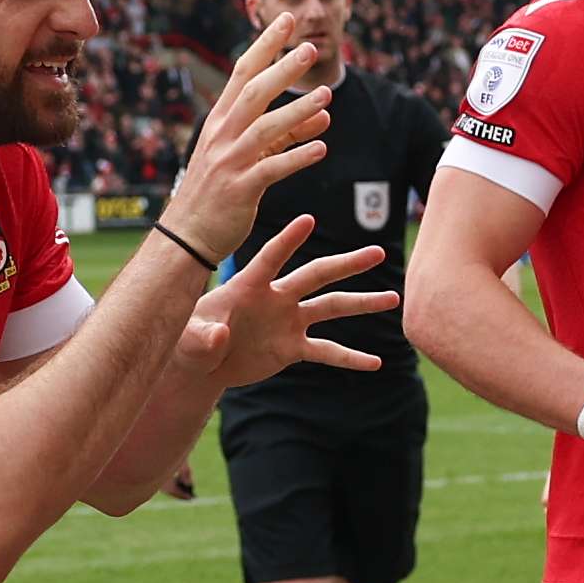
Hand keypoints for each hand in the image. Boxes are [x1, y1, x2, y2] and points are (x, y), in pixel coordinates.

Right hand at [155, 12, 328, 259]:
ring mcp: (229, 162)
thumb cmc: (217, 192)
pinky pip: (272, 168)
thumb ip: (284, 133)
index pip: (242, 72)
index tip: (285, 20)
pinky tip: (322, 147)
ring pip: (265, 128)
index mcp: (220, 121)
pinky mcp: (240, 189)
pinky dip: (297, 156)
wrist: (187, 235)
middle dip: (282, 68)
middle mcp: (222, 136)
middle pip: (254, 93)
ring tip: (325, 96)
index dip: (265, 45)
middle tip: (309, 48)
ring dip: (297, 111)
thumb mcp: (245, 154)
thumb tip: (322, 113)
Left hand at [175, 215, 396, 389]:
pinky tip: (375, 363)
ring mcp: (288, 321)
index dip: (287, 241)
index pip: (271, 258)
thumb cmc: (190, 341)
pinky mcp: (293, 347)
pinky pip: (327, 350)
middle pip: (316, 275)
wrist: (202, 363)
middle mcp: (276, 297)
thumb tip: (218, 335)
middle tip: (377, 252)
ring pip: (331, 308)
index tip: (308, 220)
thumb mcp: (190, 339)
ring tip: (393, 299)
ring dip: (362, 303)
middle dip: (346, 264)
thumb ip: (203, 335)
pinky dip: (350, 358)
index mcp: (248, 285)